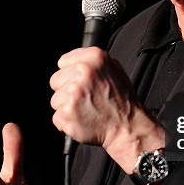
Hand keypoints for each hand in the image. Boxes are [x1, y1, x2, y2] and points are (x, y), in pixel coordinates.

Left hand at [49, 47, 164, 174]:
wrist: (127, 127)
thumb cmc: (122, 101)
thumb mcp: (115, 69)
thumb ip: (93, 61)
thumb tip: (74, 60)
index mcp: (95, 58)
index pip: (63, 62)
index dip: (71, 74)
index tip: (80, 82)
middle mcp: (84, 72)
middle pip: (56, 80)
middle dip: (66, 90)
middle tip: (85, 98)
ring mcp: (74, 92)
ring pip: (55, 100)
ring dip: (67, 107)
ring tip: (86, 110)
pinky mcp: (67, 112)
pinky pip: (57, 117)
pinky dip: (67, 122)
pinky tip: (82, 120)